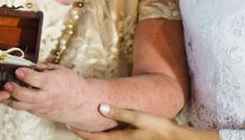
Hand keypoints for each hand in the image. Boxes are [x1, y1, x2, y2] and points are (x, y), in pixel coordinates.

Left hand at [3, 64, 100, 128]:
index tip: (18, 69)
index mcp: (52, 83)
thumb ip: (43, 68)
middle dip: (14, 90)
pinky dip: (16, 102)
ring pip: (21, 106)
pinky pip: (24, 108)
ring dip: (9, 99)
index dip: (24, 74)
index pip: (35, 79)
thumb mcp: (60, 70)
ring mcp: (41, 107)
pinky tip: (10, 95)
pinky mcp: (39, 113)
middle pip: (25, 96)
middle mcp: (46, 97)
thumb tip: (29, 65)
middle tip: (7, 83)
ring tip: (3, 90)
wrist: (81, 103)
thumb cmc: (71, 84)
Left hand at [71, 104, 216, 139]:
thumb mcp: (139, 117)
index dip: (80, 131)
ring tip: (86, 122)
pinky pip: (114, 139)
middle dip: (85, 133)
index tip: (69, 124)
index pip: (94, 137)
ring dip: (95, 133)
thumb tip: (100, 107)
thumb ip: (120, 113)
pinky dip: (106, 134)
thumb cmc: (159, 128)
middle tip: (74, 122)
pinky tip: (106, 124)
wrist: (175, 139)